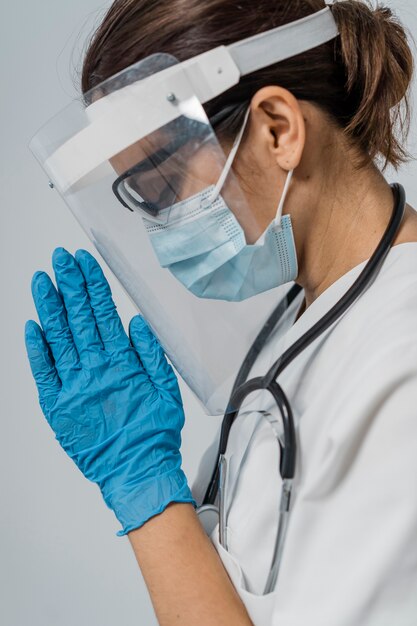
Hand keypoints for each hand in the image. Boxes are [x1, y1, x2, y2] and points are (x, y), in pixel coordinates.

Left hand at [25, 247, 195, 535]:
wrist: (136, 470)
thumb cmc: (153, 433)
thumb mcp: (167, 390)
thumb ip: (151, 355)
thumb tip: (136, 323)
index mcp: (121, 363)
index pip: (103, 313)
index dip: (92, 285)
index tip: (84, 263)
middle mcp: (94, 369)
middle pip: (79, 318)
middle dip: (70, 284)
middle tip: (61, 259)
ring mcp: (73, 386)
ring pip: (58, 337)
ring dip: (50, 307)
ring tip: (43, 280)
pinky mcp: (57, 405)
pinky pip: (43, 372)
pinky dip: (36, 349)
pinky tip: (31, 326)